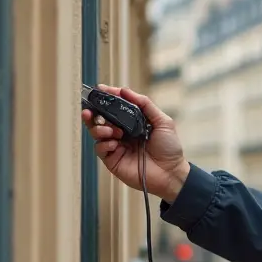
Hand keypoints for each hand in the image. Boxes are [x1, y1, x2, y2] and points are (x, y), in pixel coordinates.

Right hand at [82, 84, 189, 202]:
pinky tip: (114, 144)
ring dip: (100, 128)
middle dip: (94, 112)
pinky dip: (104, 144)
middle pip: (100, 119)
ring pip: (97, 132)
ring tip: (112, 130)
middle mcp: (121, 132)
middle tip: (90, 110)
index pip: (115, 107)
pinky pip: (100, 149)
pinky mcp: (112, 160)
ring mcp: (116, 146)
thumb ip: (144, 104)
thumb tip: (124, 90)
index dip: (107, 98)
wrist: (170, 172)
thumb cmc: (169, 148)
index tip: (101, 89)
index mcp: (132, 122)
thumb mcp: (162, 121)